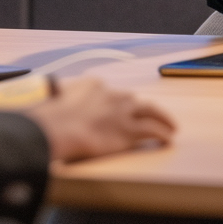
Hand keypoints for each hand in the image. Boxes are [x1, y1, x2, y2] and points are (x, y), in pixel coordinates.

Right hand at [28, 78, 175, 162]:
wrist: (59, 128)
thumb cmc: (51, 117)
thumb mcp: (53, 96)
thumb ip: (58, 92)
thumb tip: (51, 90)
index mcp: (94, 85)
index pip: (108, 92)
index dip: (113, 103)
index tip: (115, 109)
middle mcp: (112, 94)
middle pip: (131, 99)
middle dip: (140, 108)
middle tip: (149, 114)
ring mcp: (123, 112)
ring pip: (150, 110)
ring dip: (163, 117)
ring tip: (171, 125)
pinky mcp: (129, 131)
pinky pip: (152, 130)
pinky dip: (163, 133)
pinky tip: (168, 138)